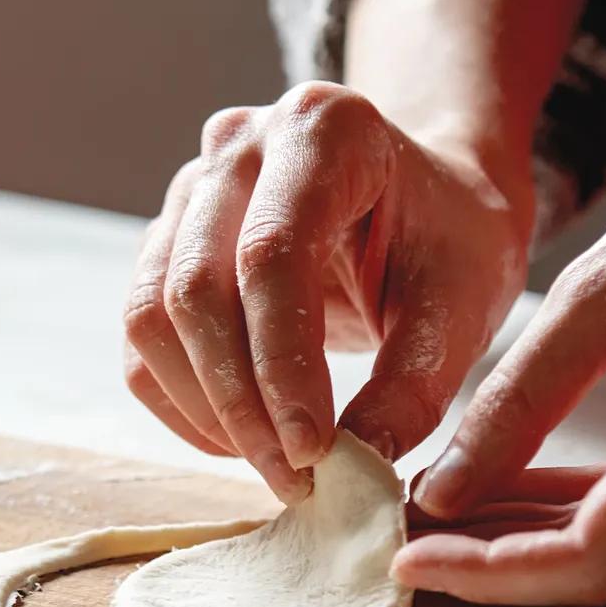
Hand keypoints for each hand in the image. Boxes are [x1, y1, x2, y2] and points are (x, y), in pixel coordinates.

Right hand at [122, 82, 532, 498]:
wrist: (427, 200)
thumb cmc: (450, 240)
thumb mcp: (462, 305)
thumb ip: (414, 383)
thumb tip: (358, 466)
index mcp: (323, 130)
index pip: (271, 256)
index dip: (282, 365)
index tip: (314, 451)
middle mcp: (239, 145)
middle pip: (196, 287)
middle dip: (240, 401)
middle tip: (294, 477)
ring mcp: (192, 189)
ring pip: (151, 314)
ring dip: (203, 407)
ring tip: (271, 464)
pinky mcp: (168, 239)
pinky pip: (142, 333)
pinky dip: (180, 399)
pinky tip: (238, 439)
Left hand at [396, 87, 605, 604]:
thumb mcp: (603, 287)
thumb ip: (519, 399)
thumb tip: (437, 496)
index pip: (596, 547)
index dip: (494, 572)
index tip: (406, 556)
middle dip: (495, 570)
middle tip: (396, 543)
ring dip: (528, 548)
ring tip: (432, 519)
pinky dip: (574, 522)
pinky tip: (501, 500)